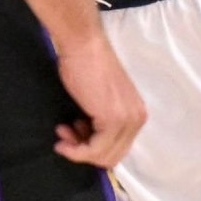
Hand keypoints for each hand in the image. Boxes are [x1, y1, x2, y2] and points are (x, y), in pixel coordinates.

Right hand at [53, 33, 145, 167]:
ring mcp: (127, 120)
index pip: (118, 148)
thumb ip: (101, 121)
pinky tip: (63, 137)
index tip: (72, 134)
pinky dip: (77, 150)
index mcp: (137, 114)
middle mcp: (137, 119)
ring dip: (79, 150)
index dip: (93, 148)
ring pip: (104, 156)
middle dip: (85, 151)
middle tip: (64, 136)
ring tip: (62, 131)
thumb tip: (89, 140)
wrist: (83, 44)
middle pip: (112, 156)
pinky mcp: (113, 120)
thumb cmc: (85, 64)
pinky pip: (95, 149)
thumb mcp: (99, 99)